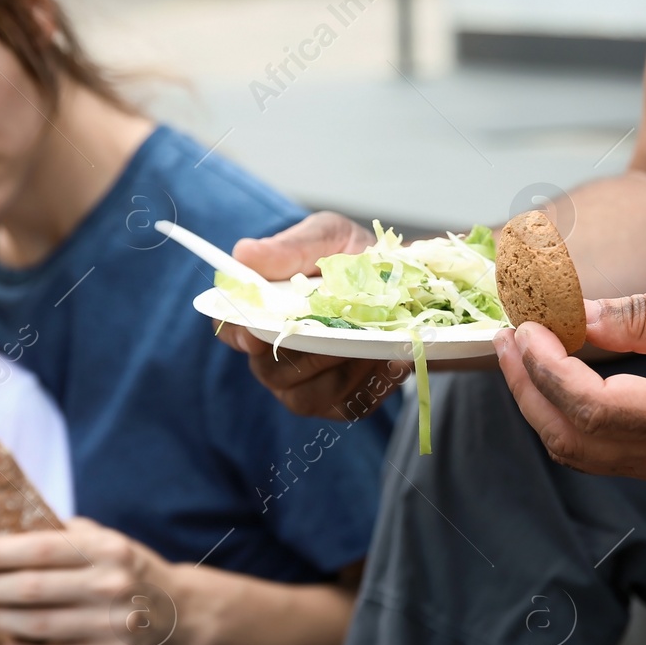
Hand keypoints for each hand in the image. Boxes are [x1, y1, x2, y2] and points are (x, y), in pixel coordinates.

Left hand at [0, 518, 183, 644]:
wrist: (180, 611)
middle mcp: (111, 585)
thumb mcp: (106, 540)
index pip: (40, 549)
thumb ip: (62, 535)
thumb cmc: (128, 568)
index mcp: (107, 549)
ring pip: (38, 626)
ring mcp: (114, 624)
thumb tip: (0, 531)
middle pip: (32, 589)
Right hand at [217, 210, 397, 418]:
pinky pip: (345, 406)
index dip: (237, 334)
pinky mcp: (342, 401)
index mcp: (264, 313)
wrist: (414, 285)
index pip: (232, 330)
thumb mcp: (329, 239)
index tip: (256, 333)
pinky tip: (390, 359)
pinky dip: (369, 384)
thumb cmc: (359, 260)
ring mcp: (308, 383)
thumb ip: (289, 249)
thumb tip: (244, 255)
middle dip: (303, 353)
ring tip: (370, 343)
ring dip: (338, 370)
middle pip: (269, 371)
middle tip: (337, 330)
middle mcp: (279, 354)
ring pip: (305, 397)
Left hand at [494, 281, 645, 477]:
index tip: (527, 327)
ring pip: (573, 450)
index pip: (593, 407)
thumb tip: (572, 316)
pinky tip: (549, 372)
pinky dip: (557, 413)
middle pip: (571, 437)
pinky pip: (589, 450)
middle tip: (507, 335)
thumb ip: (641, 315)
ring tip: (519, 350)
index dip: (548, 369)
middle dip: (526, 386)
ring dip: (535, 401)